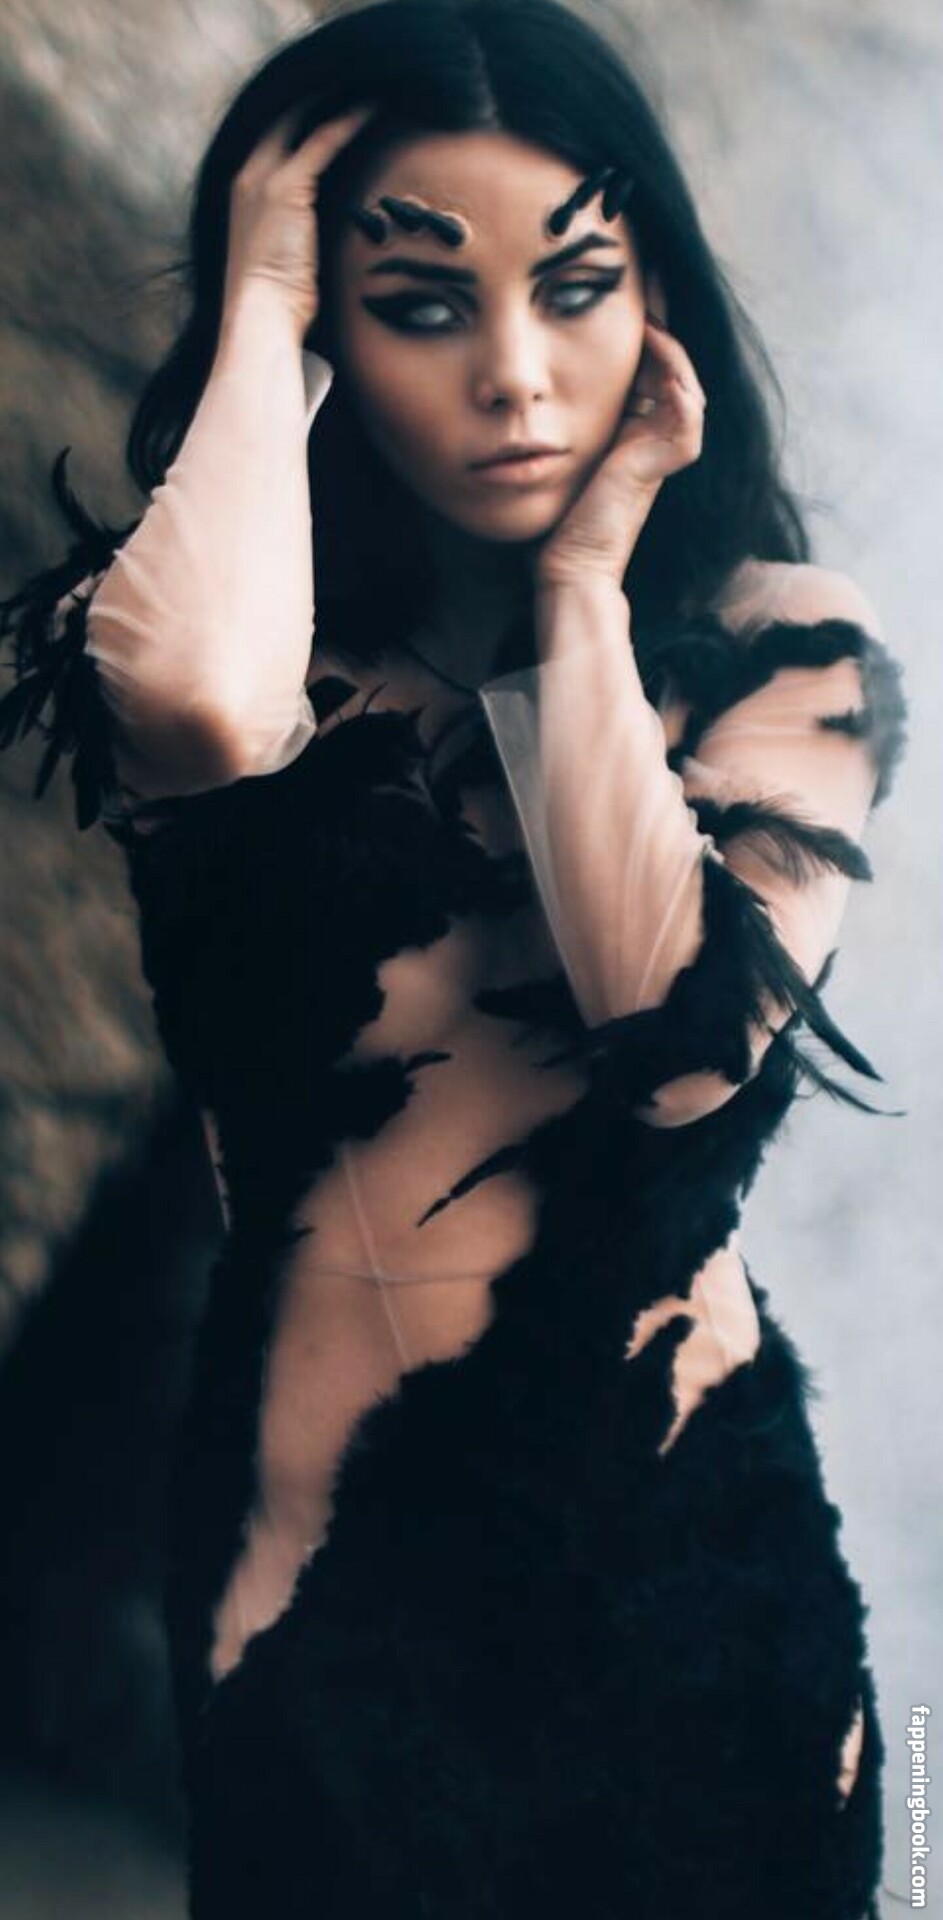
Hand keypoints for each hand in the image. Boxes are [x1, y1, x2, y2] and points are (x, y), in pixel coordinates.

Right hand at [221, 102, 375, 340]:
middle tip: (351, 82)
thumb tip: (322, 234)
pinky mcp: (286, 187)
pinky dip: (348, 123)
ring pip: (302, 121)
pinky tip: (372, 109)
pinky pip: (322, 141)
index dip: (299, 118)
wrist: (261, 316)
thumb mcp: (283, 257)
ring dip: (334, 101)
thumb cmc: (277, 301)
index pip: (273, 137)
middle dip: (315, 98)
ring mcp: (263, 178)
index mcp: (243, 191)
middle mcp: (248, 176)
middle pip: (283, 118)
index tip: (329, 105)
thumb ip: (296, 232)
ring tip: (365, 87)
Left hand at [536, 281, 706, 589]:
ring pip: (686, 382)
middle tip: (644, 277)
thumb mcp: (562, 444)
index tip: (622, 285)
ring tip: (648, 309)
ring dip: (669, 344)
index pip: (649, 365)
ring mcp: (665, 449)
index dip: (642, 326)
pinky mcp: (667, 463)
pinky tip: (655, 350)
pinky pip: (687, 412)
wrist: (568, 562)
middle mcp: (656, 436)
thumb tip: (533, 371)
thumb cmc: (558, 512)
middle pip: (672, 364)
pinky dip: (677, 382)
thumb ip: (566, 411)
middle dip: (660, 320)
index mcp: (635, 429)